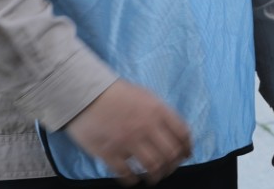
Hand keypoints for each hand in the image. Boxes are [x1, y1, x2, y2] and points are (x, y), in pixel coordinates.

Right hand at [62, 79, 191, 184]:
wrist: (86, 94)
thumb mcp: (146, 96)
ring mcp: (128, 141)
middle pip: (170, 153)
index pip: (182, 133)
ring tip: (154, 177)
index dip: (187, 147)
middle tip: (169, 169)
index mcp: (158, 111)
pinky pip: (126, 173)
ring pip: (153, 166)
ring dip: (157, 175)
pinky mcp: (109, 152)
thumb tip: (172, 132)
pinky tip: (133, 178)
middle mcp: (146, 127)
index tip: (185, 155)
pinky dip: (133, 179)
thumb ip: (160, 113)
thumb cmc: (117, 94)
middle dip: (173, 165)